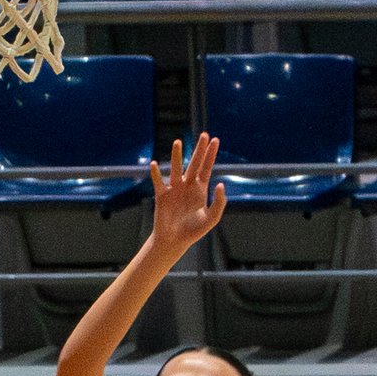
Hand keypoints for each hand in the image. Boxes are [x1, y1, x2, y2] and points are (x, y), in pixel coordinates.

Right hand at [146, 134, 227, 265]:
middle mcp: (187, 186)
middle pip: (194, 163)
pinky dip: (156, 174)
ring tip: (178, 142)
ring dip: (177, 155)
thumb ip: (219, 203)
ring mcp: (174, 189)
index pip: (207, 168)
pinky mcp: (162, 195)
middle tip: (203, 134)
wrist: (174, 241)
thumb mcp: (211, 219)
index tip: (215, 140)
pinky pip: (159, 182)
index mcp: (200, 190)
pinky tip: (155, 164)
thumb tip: (221, 184)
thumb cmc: (193, 231)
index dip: (211, 154)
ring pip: (176, 168)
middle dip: (199, 149)